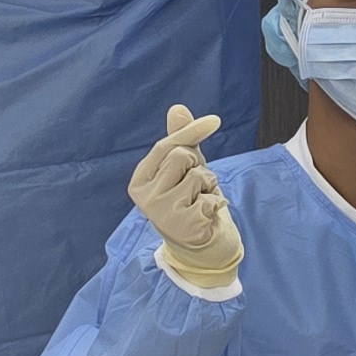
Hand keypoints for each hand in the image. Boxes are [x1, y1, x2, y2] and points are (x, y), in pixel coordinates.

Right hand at [126, 102, 243, 288]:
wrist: (202, 247)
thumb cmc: (191, 201)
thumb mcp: (186, 168)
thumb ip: (181, 140)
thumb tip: (178, 107)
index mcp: (139, 181)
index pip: (165, 146)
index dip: (190, 132)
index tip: (215, 120)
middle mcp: (144, 197)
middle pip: (180, 156)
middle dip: (198, 166)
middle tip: (196, 188)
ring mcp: (162, 214)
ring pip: (198, 175)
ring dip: (210, 186)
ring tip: (201, 202)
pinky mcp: (183, 227)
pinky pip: (210, 198)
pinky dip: (216, 204)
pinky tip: (207, 217)